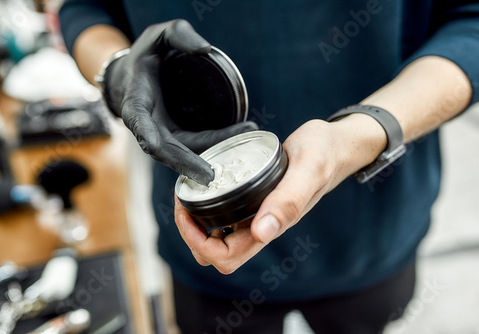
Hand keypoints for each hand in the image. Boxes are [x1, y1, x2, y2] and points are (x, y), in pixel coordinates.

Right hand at [103, 19, 256, 184]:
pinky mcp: (176, 137)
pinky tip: (240, 137)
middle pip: (163, 150)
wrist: (137, 77)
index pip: (137, 119)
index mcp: (137, 101)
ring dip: (211, 152)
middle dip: (186, 163)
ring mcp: (162, 134)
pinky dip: (215, 145)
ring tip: (244, 134)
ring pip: (184, 153)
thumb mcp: (158, 36)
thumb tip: (206, 49)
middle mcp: (147, 124)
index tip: (152, 144)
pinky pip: (195, 146)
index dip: (144, 132)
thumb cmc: (146, 56)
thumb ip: (178, 35)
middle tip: (211, 174)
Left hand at [174, 116, 385, 273]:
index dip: (199, 243)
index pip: (227, 256)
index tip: (186, 214)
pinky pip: (226, 219)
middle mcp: (263, 226)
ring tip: (188, 199)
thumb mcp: (308, 170)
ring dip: (197, 226)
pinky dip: (207, 211)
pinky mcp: (257, 202)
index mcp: (273, 225)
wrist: (335, 145)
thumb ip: (288, 201)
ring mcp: (259, 216)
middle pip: (218, 254)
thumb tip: (262, 233)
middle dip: (191, 235)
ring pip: (220, 239)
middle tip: (183, 205)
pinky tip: (204, 192)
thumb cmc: (324, 154)